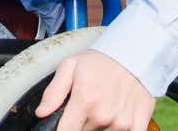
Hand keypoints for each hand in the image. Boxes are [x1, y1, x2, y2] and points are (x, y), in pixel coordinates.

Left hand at [35, 50, 154, 130]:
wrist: (134, 53)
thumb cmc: (101, 61)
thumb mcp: (70, 67)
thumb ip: (53, 92)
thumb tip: (41, 112)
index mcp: (84, 101)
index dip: (63, 128)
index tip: (66, 122)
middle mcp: (103, 115)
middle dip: (82, 122)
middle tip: (89, 104)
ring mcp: (121, 122)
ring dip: (101, 124)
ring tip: (105, 104)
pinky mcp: (136, 124)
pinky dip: (119, 128)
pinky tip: (118, 114)